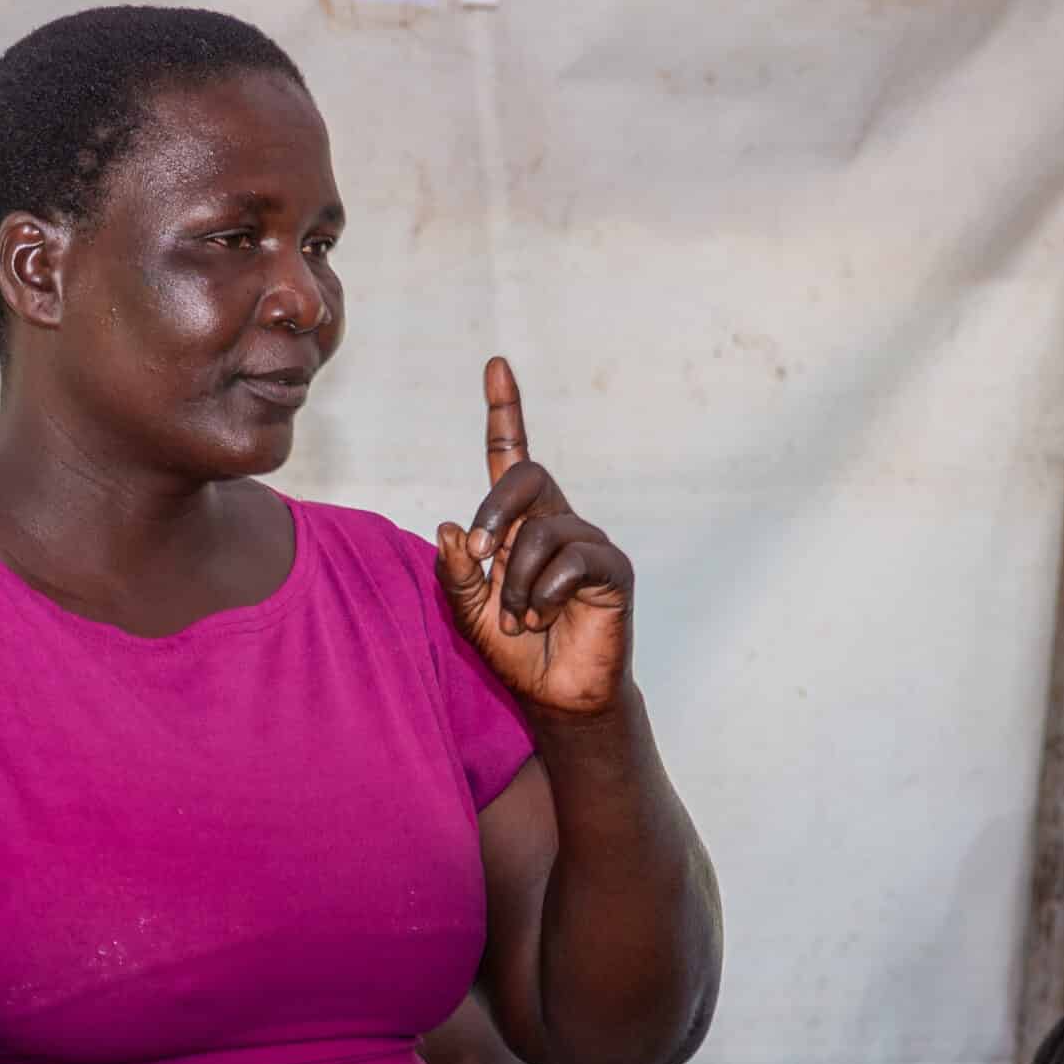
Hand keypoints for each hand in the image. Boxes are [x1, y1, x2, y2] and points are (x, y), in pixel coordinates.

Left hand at [434, 357, 633, 715]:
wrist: (557, 697)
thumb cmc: (515, 651)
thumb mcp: (467, 612)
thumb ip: (455, 572)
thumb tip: (450, 527)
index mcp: (519, 524)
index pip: (511, 457)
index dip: (505, 412)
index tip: (496, 366)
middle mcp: (557, 522)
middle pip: (529, 475)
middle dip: (495, 510)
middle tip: (479, 554)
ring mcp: (588, 543)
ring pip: (541, 531)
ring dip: (516, 582)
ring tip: (520, 619)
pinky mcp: (612, 571)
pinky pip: (573, 560)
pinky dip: (545, 594)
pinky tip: (545, 618)